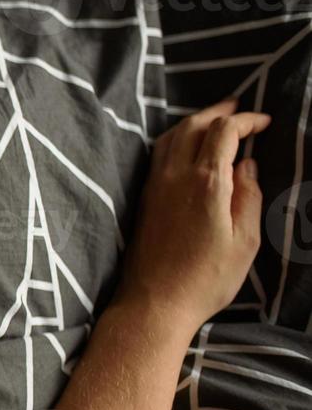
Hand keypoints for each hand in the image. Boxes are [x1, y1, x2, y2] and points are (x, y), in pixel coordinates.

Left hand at [117, 96, 266, 336]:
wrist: (154, 303)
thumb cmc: (205, 278)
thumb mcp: (244, 241)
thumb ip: (248, 197)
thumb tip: (247, 166)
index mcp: (206, 183)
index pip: (224, 131)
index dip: (246, 119)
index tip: (264, 122)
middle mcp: (175, 176)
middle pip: (194, 125)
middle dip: (219, 111)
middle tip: (240, 107)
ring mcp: (155, 186)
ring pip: (172, 136)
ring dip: (195, 121)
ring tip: (216, 119)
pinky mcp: (145, 198)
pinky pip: (159, 153)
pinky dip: (177, 138)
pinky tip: (187, 146)